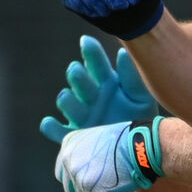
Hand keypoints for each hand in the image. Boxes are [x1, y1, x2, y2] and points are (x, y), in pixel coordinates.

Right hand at [39, 35, 157, 144]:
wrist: (141, 151)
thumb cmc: (141, 119)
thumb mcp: (142, 98)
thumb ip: (133, 77)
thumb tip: (123, 52)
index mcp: (107, 83)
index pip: (96, 64)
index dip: (90, 52)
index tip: (86, 40)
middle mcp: (91, 96)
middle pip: (78, 80)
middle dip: (76, 76)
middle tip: (76, 71)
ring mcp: (81, 116)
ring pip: (66, 101)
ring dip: (66, 99)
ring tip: (68, 97)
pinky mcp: (75, 136)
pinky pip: (56, 130)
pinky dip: (50, 127)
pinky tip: (49, 123)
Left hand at [54, 117, 164, 191]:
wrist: (143, 145)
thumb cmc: (131, 142)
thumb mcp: (102, 140)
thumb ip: (88, 154)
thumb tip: (86, 173)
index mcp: (69, 145)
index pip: (63, 174)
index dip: (80, 180)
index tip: (95, 179)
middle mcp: (67, 159)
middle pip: (71, 189)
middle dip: (88, 191)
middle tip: (109, 183)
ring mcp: (77, 174)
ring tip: (119, 180)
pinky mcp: (89, 189)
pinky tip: (122, 186)